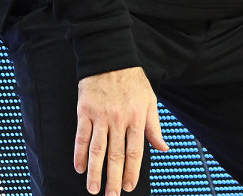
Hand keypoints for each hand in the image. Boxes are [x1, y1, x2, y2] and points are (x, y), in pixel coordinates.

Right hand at [75, 66, 168, 195]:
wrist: (111, 59)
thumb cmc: (133, 82)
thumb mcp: (150, 101)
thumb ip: (155, 127)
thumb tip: (164, 148)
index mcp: (137, 118)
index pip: (135, 151)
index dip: (132, 171)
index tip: (128, 186)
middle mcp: (119, 120)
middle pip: (115, 154)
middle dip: (113, 178)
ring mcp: (101, 117)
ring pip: (97, 150)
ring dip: (95, 172)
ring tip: (93, 189)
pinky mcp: (85, 112)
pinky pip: (81, 137)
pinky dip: (79, 154)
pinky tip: (79, 168)